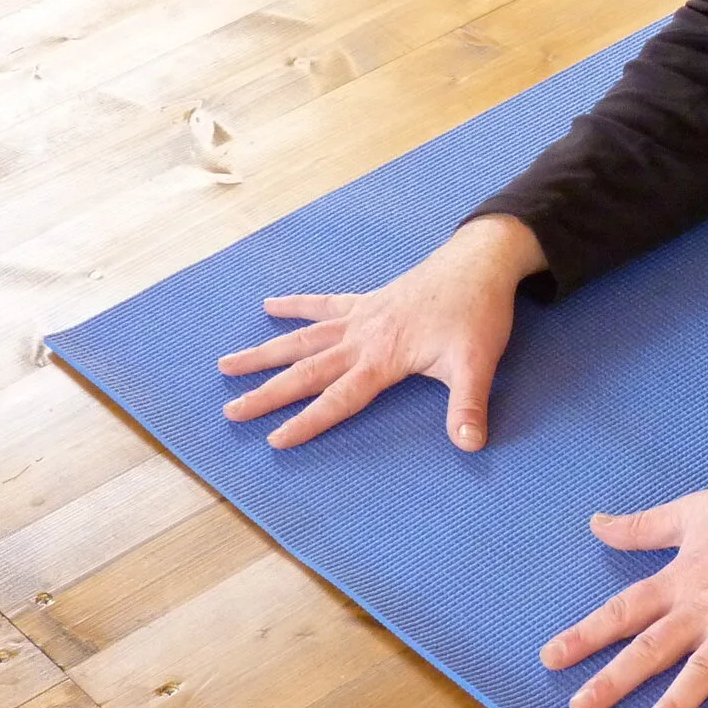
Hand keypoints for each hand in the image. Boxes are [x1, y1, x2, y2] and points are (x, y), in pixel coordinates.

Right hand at [216, 213, 544, 450]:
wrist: (480, 262)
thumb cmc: (478, 314)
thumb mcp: (478, 364)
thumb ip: (468, 406)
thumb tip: (469, 445)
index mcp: (384, 358)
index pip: (338, 399)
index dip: (307, 422)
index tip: (274, 441)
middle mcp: (363, 337)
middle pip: (306, 370)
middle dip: (268, 393)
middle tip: (230, 411)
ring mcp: (362, 316)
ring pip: (304, 338)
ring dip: (266, 352)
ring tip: (227, 364)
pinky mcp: (369, 300)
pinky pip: (324, 303)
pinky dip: (296, 305)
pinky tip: (269, 305)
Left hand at [541, 456, 707, 707]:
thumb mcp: (691, 511)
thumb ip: (641, 527)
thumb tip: (595, 524)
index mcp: (682, 578)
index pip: (625, 610)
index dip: (586, 635)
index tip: (551, 659)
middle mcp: (706, 605)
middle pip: (653, 647)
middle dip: (614, 679)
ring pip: (703, 669)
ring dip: (675, 703)